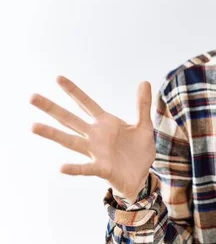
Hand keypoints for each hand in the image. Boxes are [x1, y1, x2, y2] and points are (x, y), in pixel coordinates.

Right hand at [29, 76, 155, 200]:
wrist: (142, 176)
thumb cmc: (139, 150)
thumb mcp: (144, 125)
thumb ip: (142, 105)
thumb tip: (145, 81)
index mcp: (105, 123)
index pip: (86, 104)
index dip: (73, 91)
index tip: (58, 77)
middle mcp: (95, 136)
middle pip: (70, 119)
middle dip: (52, 108)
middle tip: (32, 97)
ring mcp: (96, 152)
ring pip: (71, 141)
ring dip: (53, 134)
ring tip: (33, 126)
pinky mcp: (102, 169)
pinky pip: (86, 168)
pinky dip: (74, 168)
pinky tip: (61, 167)